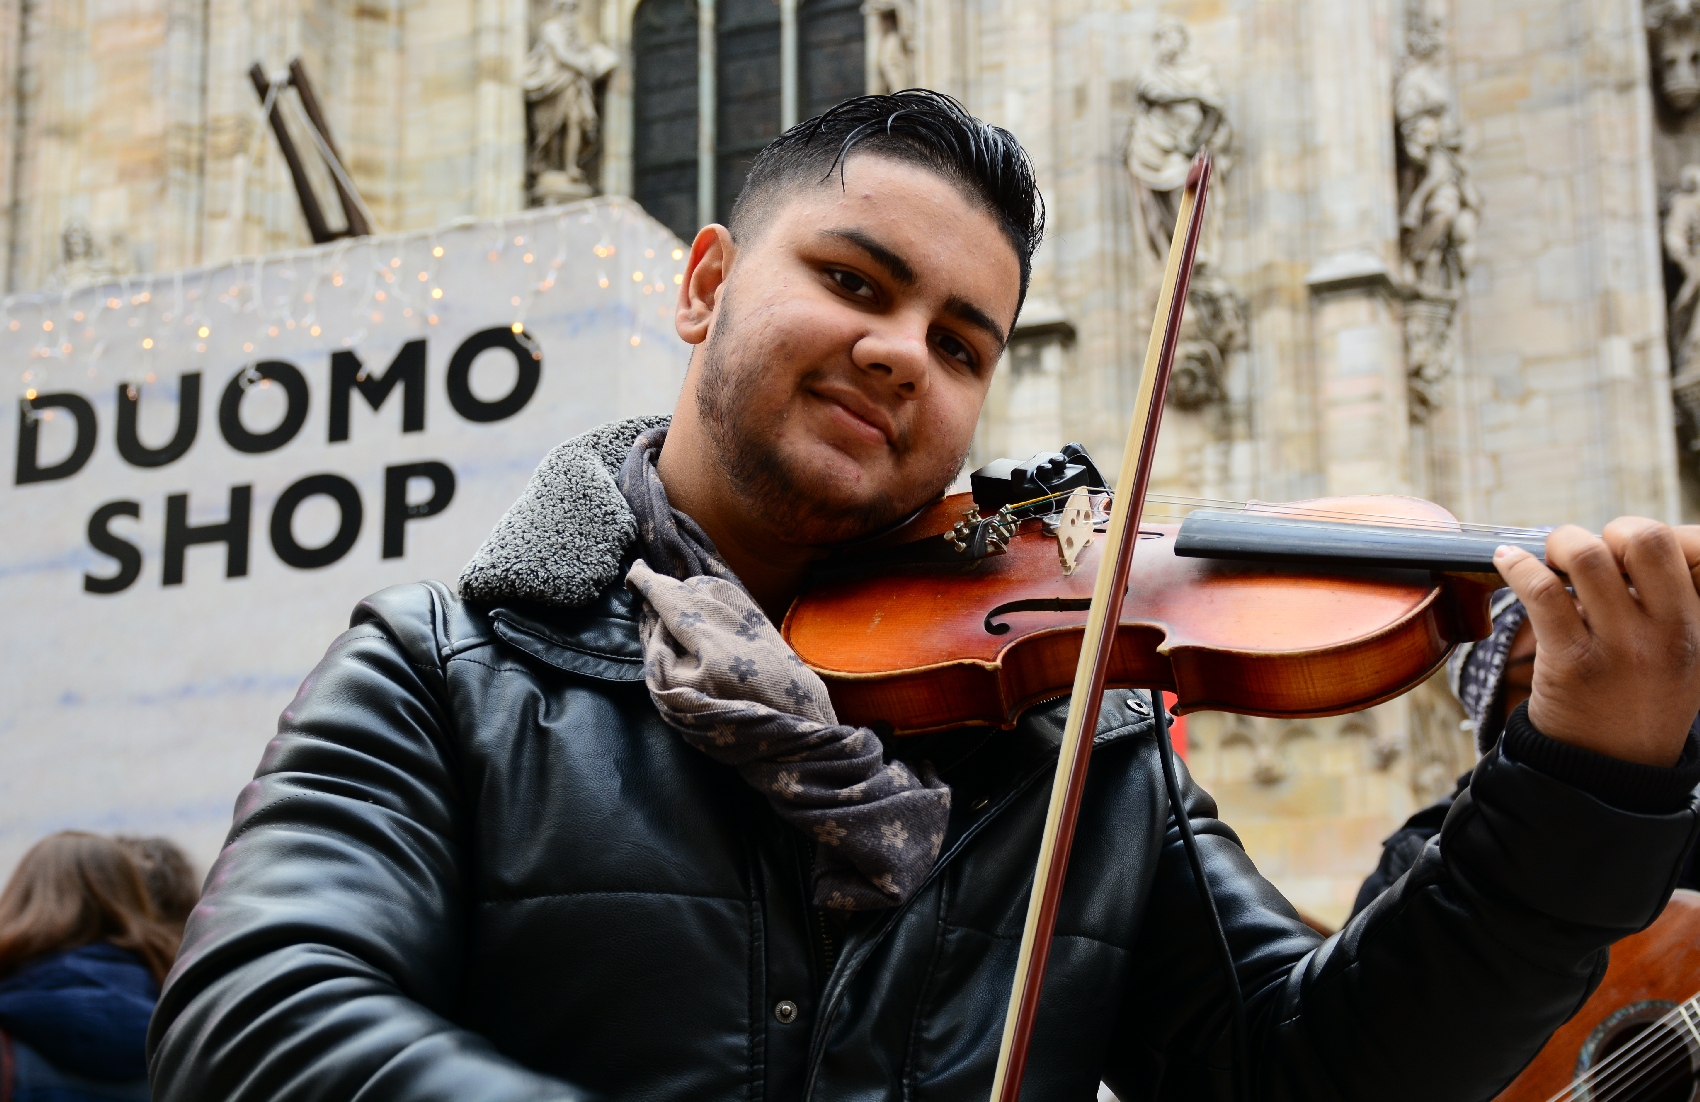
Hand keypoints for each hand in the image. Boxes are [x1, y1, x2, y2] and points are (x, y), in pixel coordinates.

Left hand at [1494, 518, 1699, 767]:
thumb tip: (1632, 540)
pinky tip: (1505, 560)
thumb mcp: (1682, 654)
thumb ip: (1668, 600)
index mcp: (1696, 625)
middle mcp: (1666, 633)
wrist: (1610, 771)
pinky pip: (1540, 592)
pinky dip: (1516, 565)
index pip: (1688, 545)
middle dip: (1609, 529)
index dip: (1647, 534)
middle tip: (1585, 551)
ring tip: (1549, 557)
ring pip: (1588, 557)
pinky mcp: (1571, 662)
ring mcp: (1620, 648)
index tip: (1622, 548)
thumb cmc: (1639, 700)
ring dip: (1561, 543)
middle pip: (1644, 538)